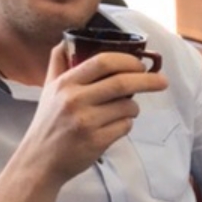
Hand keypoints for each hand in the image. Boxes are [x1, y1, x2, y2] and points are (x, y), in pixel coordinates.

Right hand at [28, 38, 167, 182]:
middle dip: (148, 80)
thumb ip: (58, 63)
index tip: (141, 64)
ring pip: (127, 106)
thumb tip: (67, 40)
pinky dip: (126, 124)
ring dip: (134, 107)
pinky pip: (125, 126)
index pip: (103, 61)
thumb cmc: (48, 123)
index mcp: (66, 83)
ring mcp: (86, 122)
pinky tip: (114, 126)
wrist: (39, 161)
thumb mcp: (48, 89)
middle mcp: (75, 100)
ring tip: (126, 109)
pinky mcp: (96, 142)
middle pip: (122, 82)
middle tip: (162, 81)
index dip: (128, 60)